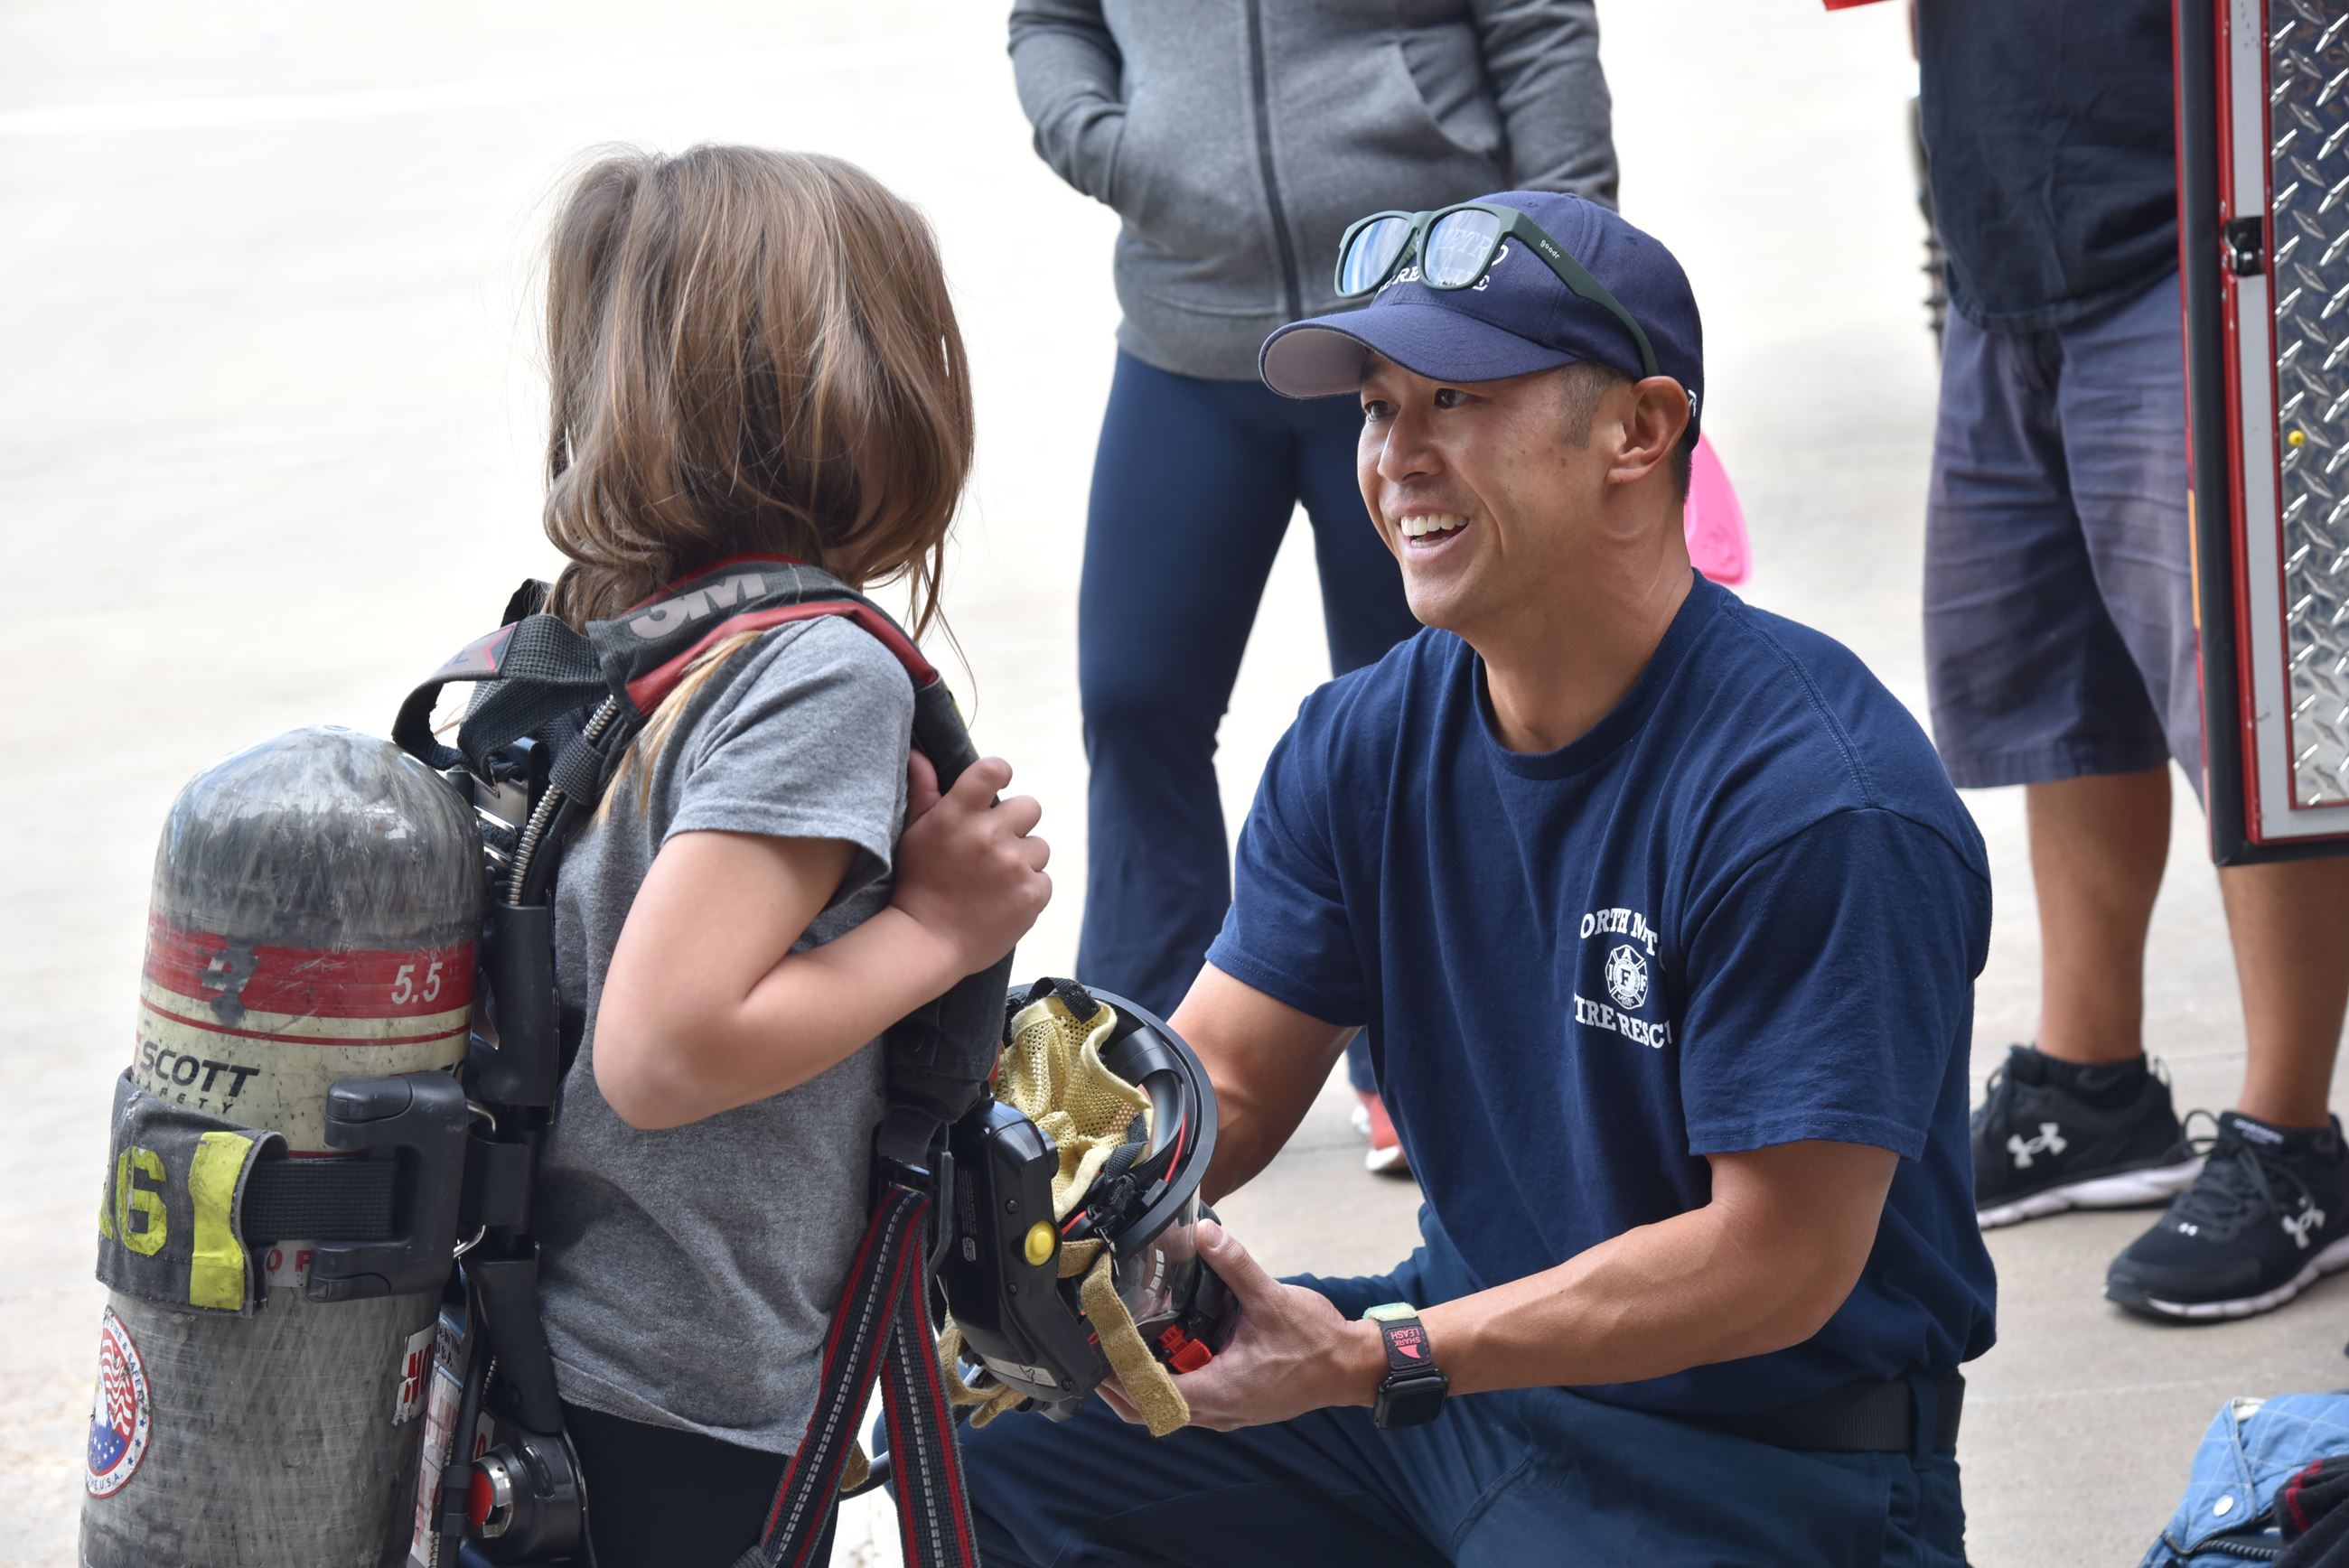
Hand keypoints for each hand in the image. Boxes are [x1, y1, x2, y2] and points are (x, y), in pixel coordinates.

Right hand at [890, 752, 1050, 975]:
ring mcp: (1013, 867)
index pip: (994, 769)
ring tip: (995, 881)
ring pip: (1039, 847)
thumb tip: (919, 754)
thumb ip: (924, 792)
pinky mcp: (1032, 895)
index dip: (1000, 774)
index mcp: (957, 815)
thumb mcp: (915, 833)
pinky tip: (1003, 901)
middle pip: (1030, 806)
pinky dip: (1029, 890)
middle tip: (995, 846)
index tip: (995, 789)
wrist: (927, 943)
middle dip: (1017, 823)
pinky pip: (1044, 879)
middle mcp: (988, 836)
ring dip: (1023, 860)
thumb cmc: (918, 884)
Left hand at [1097, 1222, 1383, 1432]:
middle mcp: (1220, 1409)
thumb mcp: (1273, 1298)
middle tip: (1096, 1353)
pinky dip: (1169, 1383)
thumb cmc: (1317, 1342)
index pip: (1153, 1395)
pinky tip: (1164, 1353)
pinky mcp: (1238, 1403)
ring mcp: (1229, 1410)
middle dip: (1120, 1386)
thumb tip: (1204, 1233)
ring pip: (1170, 1408)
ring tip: (1120, 1351)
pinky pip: (1191, 1401)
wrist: (1351, 1366)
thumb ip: (1235, 1265)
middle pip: (1152, 1410)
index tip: (1098, 1351)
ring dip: (1143, 1386)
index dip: (1120, 1376)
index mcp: (1222, 1390)